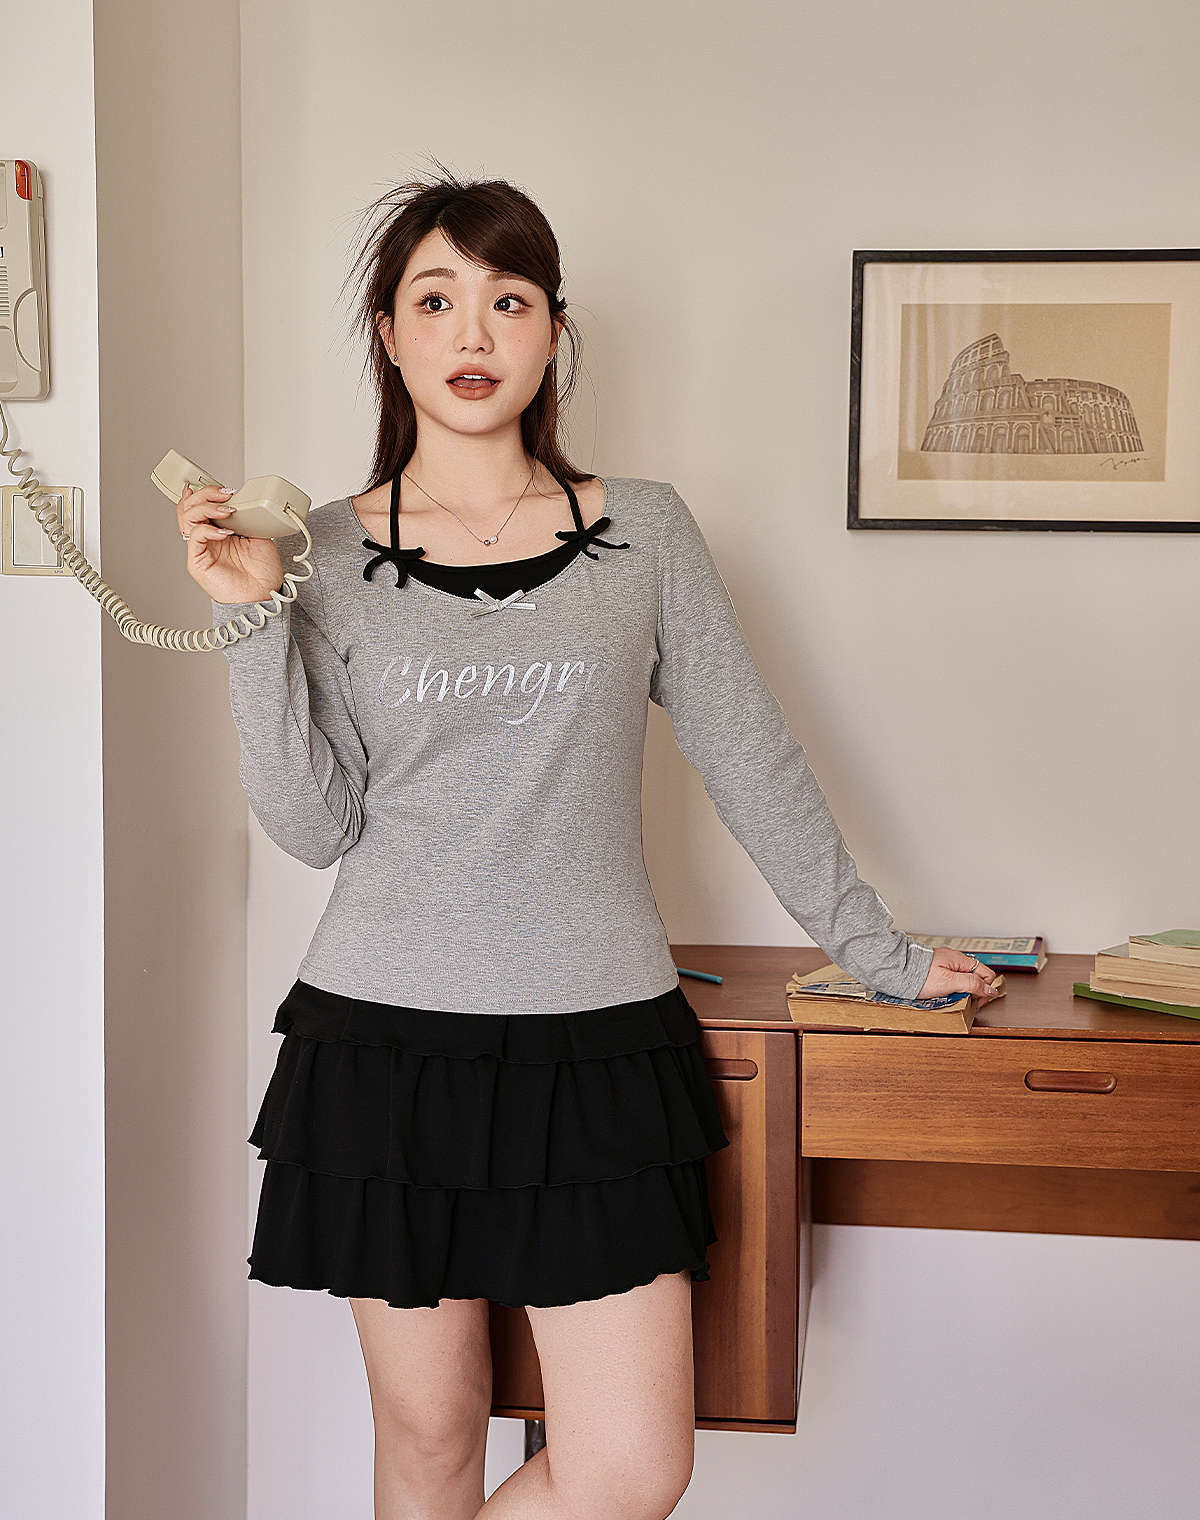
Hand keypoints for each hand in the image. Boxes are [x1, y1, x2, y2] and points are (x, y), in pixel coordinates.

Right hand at [179, 482, 282, 604]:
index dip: (205, 492)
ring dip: (206, 507)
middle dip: (206, 494)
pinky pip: (195, 537)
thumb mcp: (258, 534)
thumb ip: (245, 517)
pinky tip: (225, 533)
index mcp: (219, 529)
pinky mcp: (197, 561)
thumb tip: (240, 500)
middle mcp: (207, 537)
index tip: (222, 487)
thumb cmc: (263, 571)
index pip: (201, 505)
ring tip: (227, 510)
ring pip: (187, 517)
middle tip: (226, 494)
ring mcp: (201, 548)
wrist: (265, 594)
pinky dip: (208, 529)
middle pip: (190, 506)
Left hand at [915, 946, 1000, 1001]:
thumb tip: (991, 989)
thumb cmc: (919, 976)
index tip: (977, 1001)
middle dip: (973, 990)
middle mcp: (954, 959)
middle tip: (963, 1001)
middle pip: (975, 976)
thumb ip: (972, 984)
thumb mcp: (949, 983)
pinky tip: (942, 994)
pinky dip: (950, 988)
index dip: (985, 989)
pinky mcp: (935, 969)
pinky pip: (950, 979)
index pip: (985, 974)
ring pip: (962, 978)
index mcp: (960, 960)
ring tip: (951, 998)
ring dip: (960, 990)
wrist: (896, 971)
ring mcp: (944, 963)